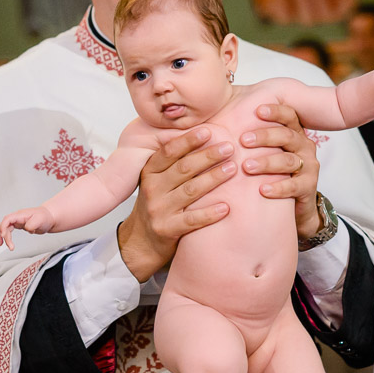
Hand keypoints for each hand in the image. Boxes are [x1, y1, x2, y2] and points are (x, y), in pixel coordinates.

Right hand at [0, 207, 55, 249]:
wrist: (50, 218)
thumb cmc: (45, 217)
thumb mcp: (40, 220)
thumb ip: (32, 224)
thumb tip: (26, 228)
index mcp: (20, 215)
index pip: (7, 219)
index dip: (3, 227)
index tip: (4, 236)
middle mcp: (17, 217)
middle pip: (4, 225)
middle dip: (3, 235)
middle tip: (9, 246)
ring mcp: (17, 221)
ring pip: (4, 227)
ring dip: (1, 236)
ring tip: (0, 244)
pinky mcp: (19, 225)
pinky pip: (8, 230)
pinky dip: (5, 235)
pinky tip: (4, 240)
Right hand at [117, 128, 235, 281]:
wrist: (141, 241)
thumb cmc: (157, 204)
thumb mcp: (157, 180)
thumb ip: (173, 163)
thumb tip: (202, 135)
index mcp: (150, 172)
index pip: (169, 152)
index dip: (188, 141)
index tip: (208, 131)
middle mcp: (152, 189)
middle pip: (183, 169)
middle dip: (208, 156)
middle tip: (229, 147)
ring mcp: (159, 210)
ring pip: (190, 191)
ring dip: (213, 179)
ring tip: (232, 169)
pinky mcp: (167, 229)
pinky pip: (192, 220)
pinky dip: (209, 213)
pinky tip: (226, 207)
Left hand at [240, 104, 320, 239]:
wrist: (293, 205)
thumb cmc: (271, 172)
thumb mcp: (262, 151)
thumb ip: (245, 133)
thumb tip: (214, 117)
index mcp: (294, 132)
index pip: (289, 116)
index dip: (275, 112)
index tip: (257, 110)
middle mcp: (304, 146)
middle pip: (287, 136)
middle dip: (265, 136)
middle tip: (243, 140)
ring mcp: (309, 166)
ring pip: (289, 161)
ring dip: (267, 163)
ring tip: (247, 167)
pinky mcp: (308, 187)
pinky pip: (294, 186)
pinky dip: (279, 187)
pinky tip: (263, 189)